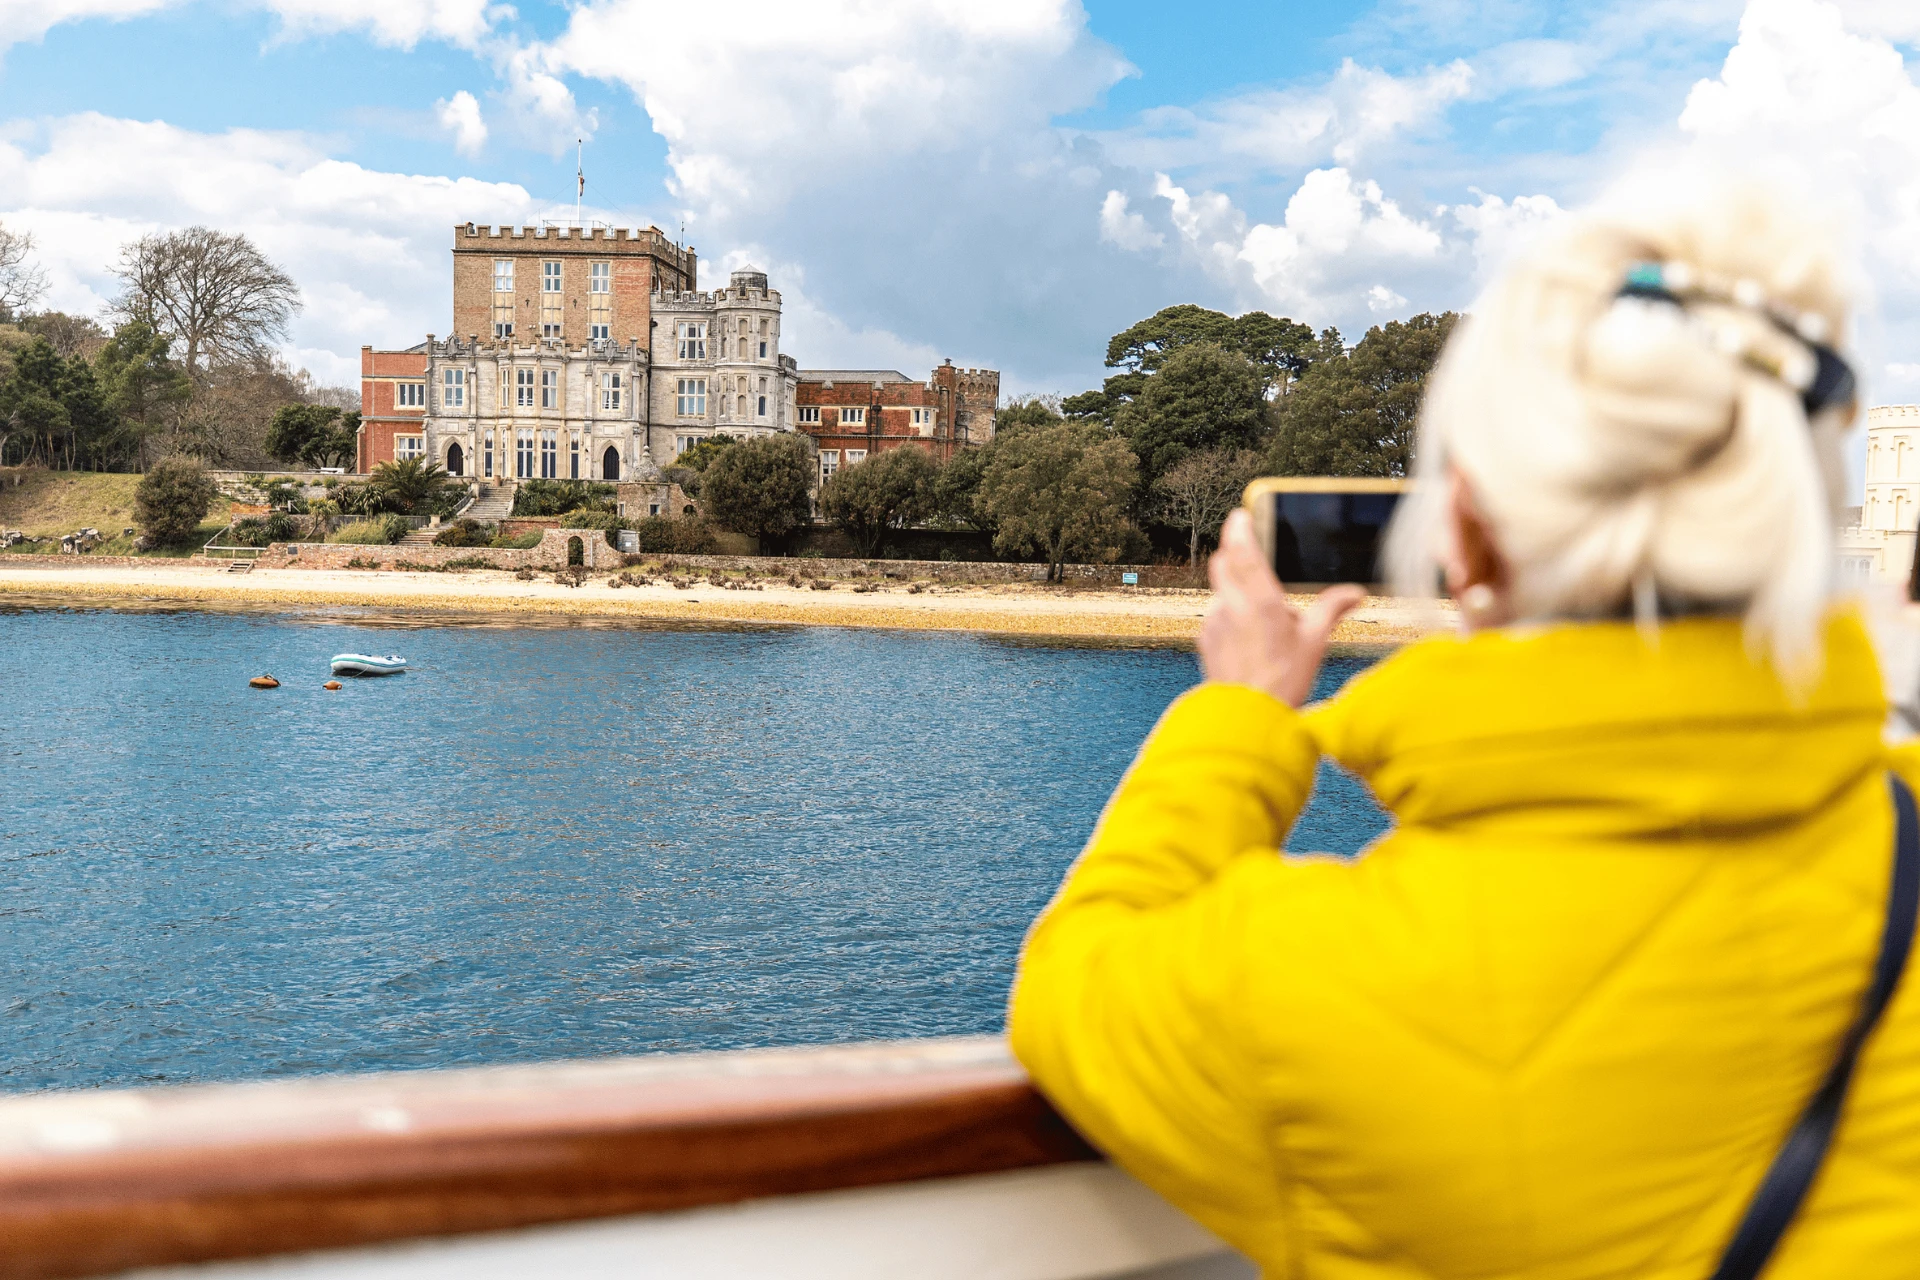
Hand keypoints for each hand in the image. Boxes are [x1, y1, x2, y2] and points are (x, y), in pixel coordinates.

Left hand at [1199, 509, 1366, 707]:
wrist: (1246, 720)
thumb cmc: (1283, 683)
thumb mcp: (1315, 644)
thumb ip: (1332, 610)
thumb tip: (1356, 593)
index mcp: (1261, 602)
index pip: (1244, 551)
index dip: (1240, 529)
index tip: (1240, 515)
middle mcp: (1232, 607)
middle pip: (1223, 564)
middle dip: (1234, 555)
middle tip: (1252, 559)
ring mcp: (1214, 623)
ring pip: (1221, 593)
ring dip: (1236, 594)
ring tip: (1262, 622)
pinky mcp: (1205, 640)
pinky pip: (1216, 617)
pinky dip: (1229, 619)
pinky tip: (1247, 642)